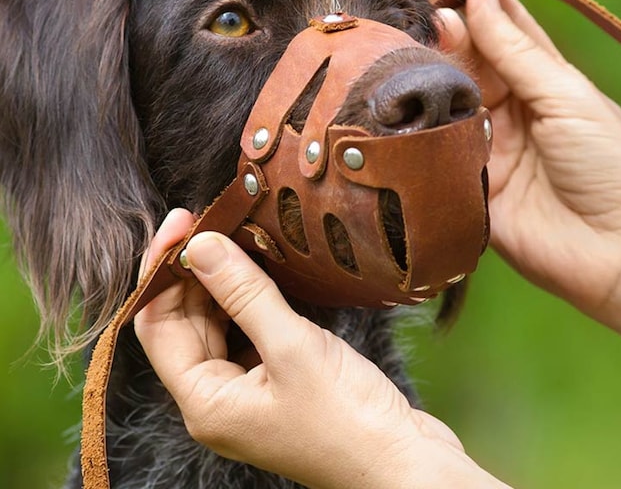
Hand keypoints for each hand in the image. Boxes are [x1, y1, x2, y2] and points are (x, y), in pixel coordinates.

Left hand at [135, 210, 510, 488]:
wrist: (403, 461)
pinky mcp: (274, 377)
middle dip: (190, 271)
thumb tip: (199, 246)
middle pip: (183, 322)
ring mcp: (246, 388)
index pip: (156, 325)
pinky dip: (246, 297)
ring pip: (215, 322)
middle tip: (207, 219)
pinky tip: (258, 267)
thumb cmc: (348, 418)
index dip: (162, 271)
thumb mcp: (291, 347)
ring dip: (219, 281)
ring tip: (231, 234)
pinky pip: (245, 328)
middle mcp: (216, 397)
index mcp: (205, 401)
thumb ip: (243, 293)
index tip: (181, 224)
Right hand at [427, 0, 620, 343]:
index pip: (498, 22)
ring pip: (441, 98)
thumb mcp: (565, 95)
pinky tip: (396, 105)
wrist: (617, 250)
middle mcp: (505, 106)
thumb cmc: (609, 164)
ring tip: (401, 48)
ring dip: (422, 73)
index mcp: (538, 78)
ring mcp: (481, 143)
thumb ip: (516, 50)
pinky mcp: (463, 181)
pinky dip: (414, 127)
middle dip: (440, 28)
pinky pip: (431, 149)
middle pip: (464, 56)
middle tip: (418, 10)